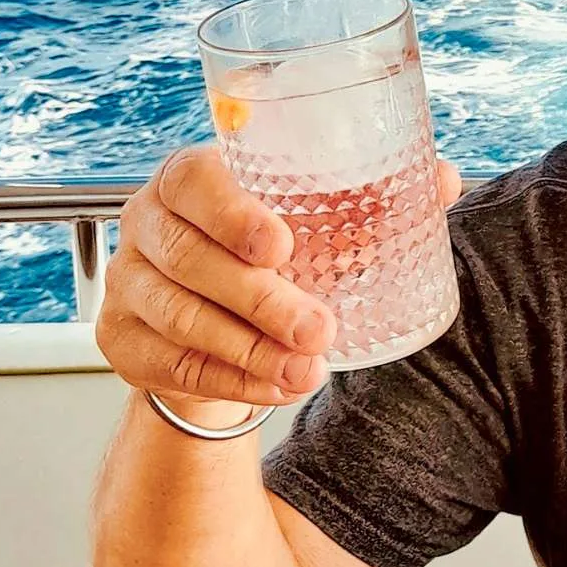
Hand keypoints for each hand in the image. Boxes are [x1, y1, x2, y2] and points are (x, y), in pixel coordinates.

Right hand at [97, 143, 462, 411]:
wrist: (219, 317)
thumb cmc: (274, 252)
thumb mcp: (317, 220)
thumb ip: (371, 199)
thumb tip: (445, 180)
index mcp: (188, 179)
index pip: (194, 181)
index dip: (232, 212)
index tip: (283, 245)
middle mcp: (146, 224)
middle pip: (191, 260)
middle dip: (261, 300)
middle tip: (320, 328)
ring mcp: (127, 285)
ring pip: (182, 320)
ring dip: (250, 350)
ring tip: (308, 370)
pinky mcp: (121, 341)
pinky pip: (175, 367)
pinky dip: (232, 382)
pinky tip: (277, 388)